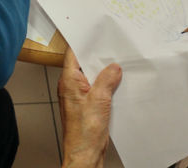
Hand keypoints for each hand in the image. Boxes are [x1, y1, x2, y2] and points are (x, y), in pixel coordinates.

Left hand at [58, 49, 121, 167]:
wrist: (85, 154)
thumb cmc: (84, 132)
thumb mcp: (100, 100)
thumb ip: (107, 80)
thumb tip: (113, 67)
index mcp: (69, 81)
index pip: (72, 54)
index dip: (83, 42)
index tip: (93, 32)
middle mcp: (71, 87)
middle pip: (83, 64)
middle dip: (97, 56)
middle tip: (111, 46)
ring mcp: (78, 97)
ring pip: (91, 77)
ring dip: (103, 72)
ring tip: (118, 62)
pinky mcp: (86, 106)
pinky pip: (96, 89)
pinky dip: (106, 85)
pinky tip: (117, 83)